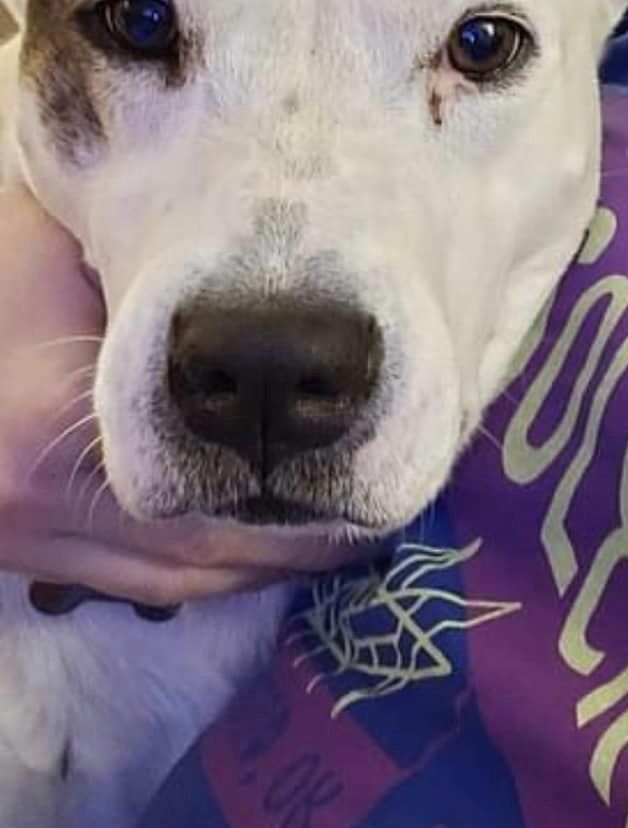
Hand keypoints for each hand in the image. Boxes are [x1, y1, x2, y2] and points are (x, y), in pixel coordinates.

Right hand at [0, 186, 348, 606]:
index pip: (210, 487)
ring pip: (179, 582)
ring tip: (348, 526)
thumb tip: (261, 275)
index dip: (302, 484)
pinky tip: (262, 537)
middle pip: (208, 554)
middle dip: (304, 538)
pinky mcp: (19, 558)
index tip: (383, 456)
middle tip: (390, 503)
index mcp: (43, 436)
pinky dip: (210, 566)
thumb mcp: (44, 240)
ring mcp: (24, 550)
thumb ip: (141, 261)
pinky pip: (142, 586)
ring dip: (266, 561)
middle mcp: (38, 517)